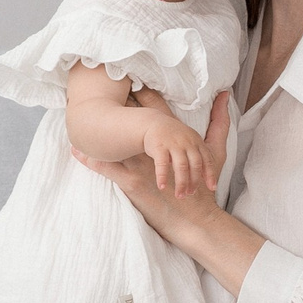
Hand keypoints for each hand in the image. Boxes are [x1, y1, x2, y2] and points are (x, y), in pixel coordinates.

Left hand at [75, 93, 229, 238]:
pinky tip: (77, 152)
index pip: (154, 112)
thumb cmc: (206, 189)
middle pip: (127, 124)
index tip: (129, 83)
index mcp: (169, 142)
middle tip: (95, 94)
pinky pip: (106, 169)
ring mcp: (140, 166)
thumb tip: (224, 96)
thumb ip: (219, 122)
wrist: (197, 219)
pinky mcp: (131, 183)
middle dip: (112, 110)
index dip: (142, 96)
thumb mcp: (216, 152)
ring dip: (95, 135)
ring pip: (112, 145)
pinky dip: (91, 160)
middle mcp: (152, 150)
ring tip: (78, 122)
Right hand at [140, 110, 214, 198]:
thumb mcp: (191, 142)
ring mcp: (173, 143)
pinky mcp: (159, 146)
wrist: (154, 123)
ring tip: (180, 195)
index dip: (210, 174)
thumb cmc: (176, 137)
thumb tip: (207, 179)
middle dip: (194, 181)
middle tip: (190, 194)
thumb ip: (199, 156)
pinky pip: (161, 164)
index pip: (207, 160)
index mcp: (197, 142)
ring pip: (181, 166)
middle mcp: (187, 142)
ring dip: (181, 182)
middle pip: (195, 164)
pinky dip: (162, 176)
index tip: (212, 187)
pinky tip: (162, 186)